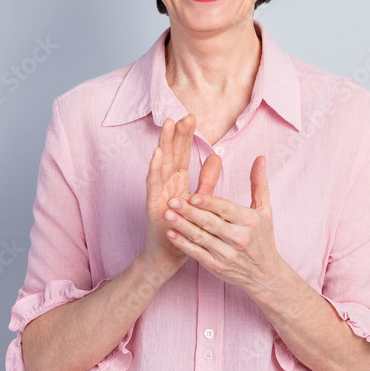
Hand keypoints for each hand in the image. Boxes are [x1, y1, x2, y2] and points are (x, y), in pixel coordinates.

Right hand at [142, 114, 221, 274]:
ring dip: (164, 143)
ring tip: (168, 124)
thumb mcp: (199, 201)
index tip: (192, 118)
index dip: (186, 136)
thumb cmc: (183, 229)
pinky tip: (158, 153)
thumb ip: (207, 180)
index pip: (182, 154)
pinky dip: (154, 167)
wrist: (168, 256)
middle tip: (184, 115)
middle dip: (177, 134)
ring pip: (161, 163)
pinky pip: (153, 183)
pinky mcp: (152, 204)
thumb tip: (217, 156)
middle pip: (172, 154)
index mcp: (177, 182)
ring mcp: (157, 193)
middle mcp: (166, 184)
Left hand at [161, 155, 286, 296]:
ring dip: (182, 226)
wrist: (265, 274)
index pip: (226, 210)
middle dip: (189, 212)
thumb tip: (260, 157)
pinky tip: (171, 233)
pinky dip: (183, 244)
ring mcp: (226, 254)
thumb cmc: (263, 237)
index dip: (209, 203)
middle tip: (171, 201)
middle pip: (210, 223)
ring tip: (166, 214)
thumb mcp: (265, 210)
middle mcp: (238, 238)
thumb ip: (259, 183)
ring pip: (200, 238)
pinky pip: (196, 253)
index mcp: (249, 221)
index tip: (193, 195)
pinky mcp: (216, 266)